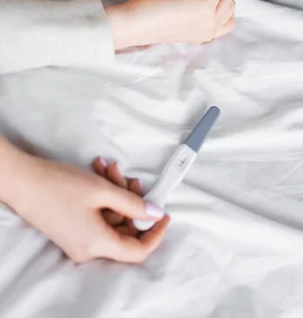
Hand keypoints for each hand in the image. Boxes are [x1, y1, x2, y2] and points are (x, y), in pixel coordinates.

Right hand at [6, 148, 169, 263]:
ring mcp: (79, 239)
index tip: (163, 215)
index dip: (155, 233)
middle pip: (124, 230)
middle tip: (129, 178)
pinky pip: (98, 215)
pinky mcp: (72, 229)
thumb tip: (155, 213)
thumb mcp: (102, 191)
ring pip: (111, 218)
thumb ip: (133, 204)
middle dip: (132, 201)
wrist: (22, 181)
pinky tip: (99, 172)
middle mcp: (88, 248)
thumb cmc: (58, 185)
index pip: (137, 250)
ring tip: (110, 168)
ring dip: (116, 192)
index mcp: (97, 244)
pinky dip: (103, 195)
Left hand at [105, 0, 235, 48]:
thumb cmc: (149, 18)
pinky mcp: (205, 4)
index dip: (216, 2)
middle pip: (230, 2)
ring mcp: (210, 18)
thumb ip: (195, 12)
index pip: (229, 18)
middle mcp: (211, 30)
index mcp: (205, 35)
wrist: (134, 24)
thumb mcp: (179, 18)